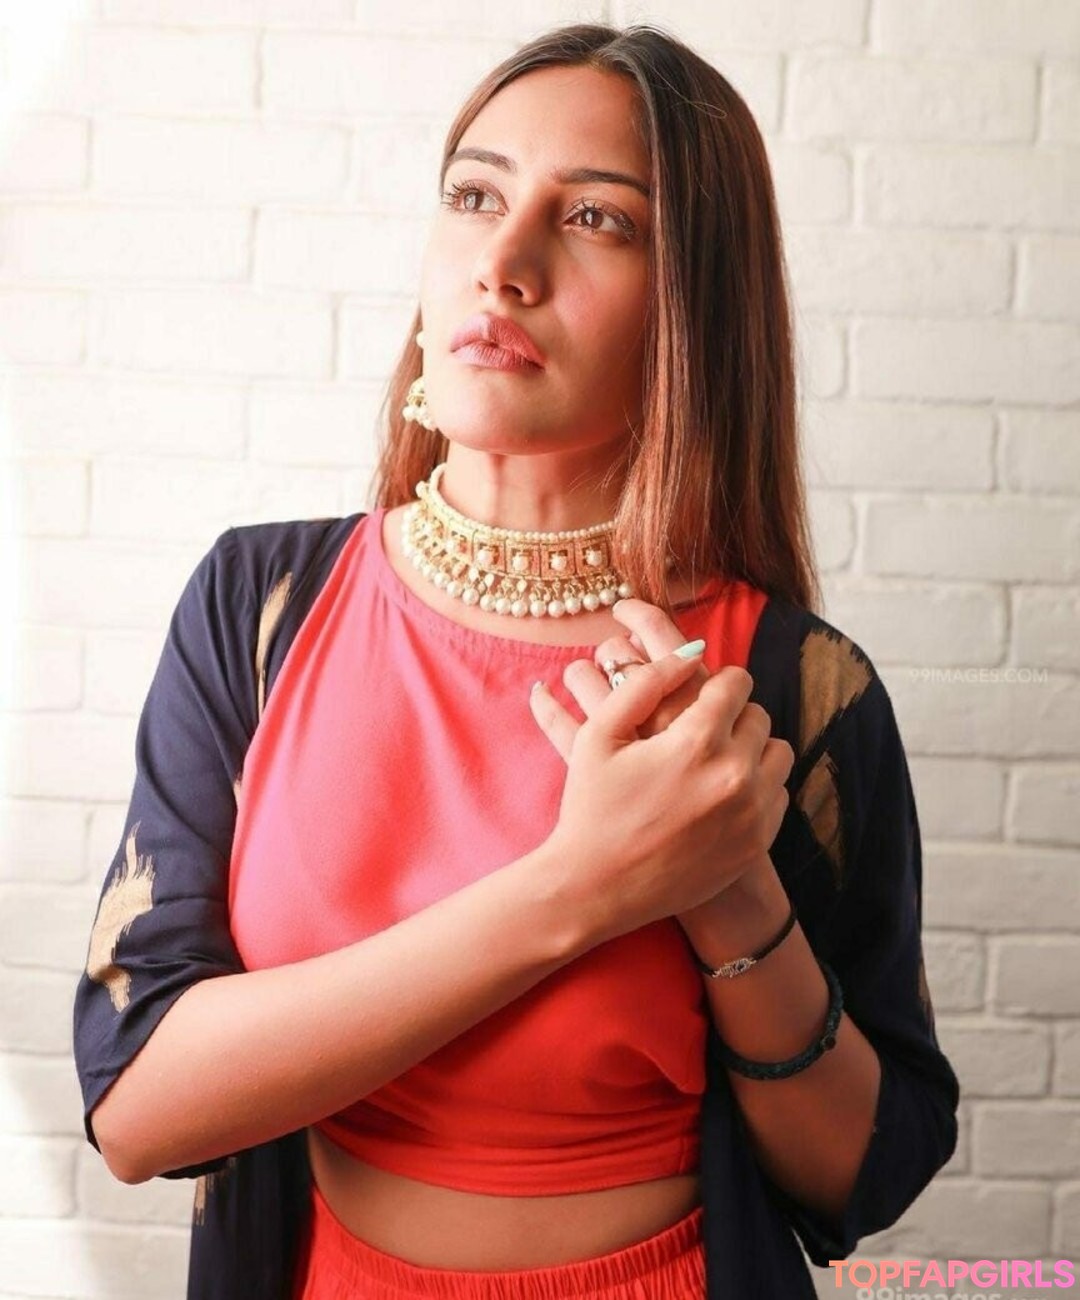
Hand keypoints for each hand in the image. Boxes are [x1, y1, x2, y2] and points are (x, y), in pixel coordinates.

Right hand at [530, 597, 794, 933]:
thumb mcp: (598, 735)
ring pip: (776, 753)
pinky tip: (720, 793)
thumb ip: (645, 682)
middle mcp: (733, 775)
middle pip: (758, 715)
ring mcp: (750, 814)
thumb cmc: (591, 806)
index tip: (703, 690)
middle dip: (732, 714)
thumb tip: (690, 652)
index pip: (736, 684)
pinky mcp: (756, 844)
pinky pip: (778, 794)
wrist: (597, 887)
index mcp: (696, 742)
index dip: (717, 680)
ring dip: (751, 747)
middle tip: (701, 727)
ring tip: (715, 757)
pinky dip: (756, 787)